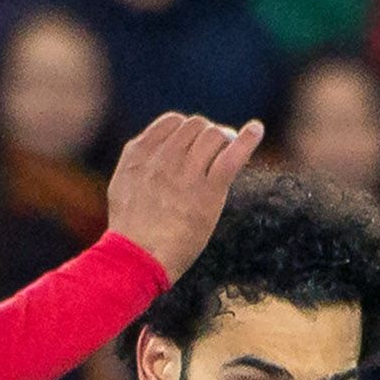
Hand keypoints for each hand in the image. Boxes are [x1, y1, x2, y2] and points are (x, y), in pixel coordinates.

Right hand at [105, 114, 266, 280]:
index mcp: (139, 154)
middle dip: (208, 134)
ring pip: (213, 135)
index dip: (188, 129)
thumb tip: (154, 159)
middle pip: (195, 125)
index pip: (172, 122)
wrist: (136, 257)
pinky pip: (232, 156)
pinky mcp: (207, 190)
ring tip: (230, 151)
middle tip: (217, 150)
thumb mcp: (122, 188)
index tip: (195, 143)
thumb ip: (139, 167)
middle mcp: (163, 156)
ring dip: (225, 139)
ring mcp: (185, 171)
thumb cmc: (130, 233)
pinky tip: (256, 131)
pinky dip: (247, 140)